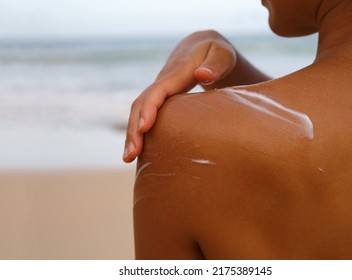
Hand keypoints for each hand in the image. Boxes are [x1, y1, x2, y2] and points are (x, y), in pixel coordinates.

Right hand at [123, 30, 237, 161]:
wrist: (201, 47)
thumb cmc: (216, 52)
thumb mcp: (222, 54)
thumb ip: (216, 64)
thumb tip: (202, 75)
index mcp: (178, 71)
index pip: (158, 90)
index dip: (149, 108)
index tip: (144, 128)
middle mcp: (163, 81)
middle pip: (141, 103)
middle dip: (134, 128)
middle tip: (131, 155)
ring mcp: (160, 90)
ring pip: (139, 110)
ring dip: (132, 133)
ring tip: (128, 158)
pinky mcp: (160, 99)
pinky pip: (145, 113)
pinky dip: (140, 131)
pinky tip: (140, 151)